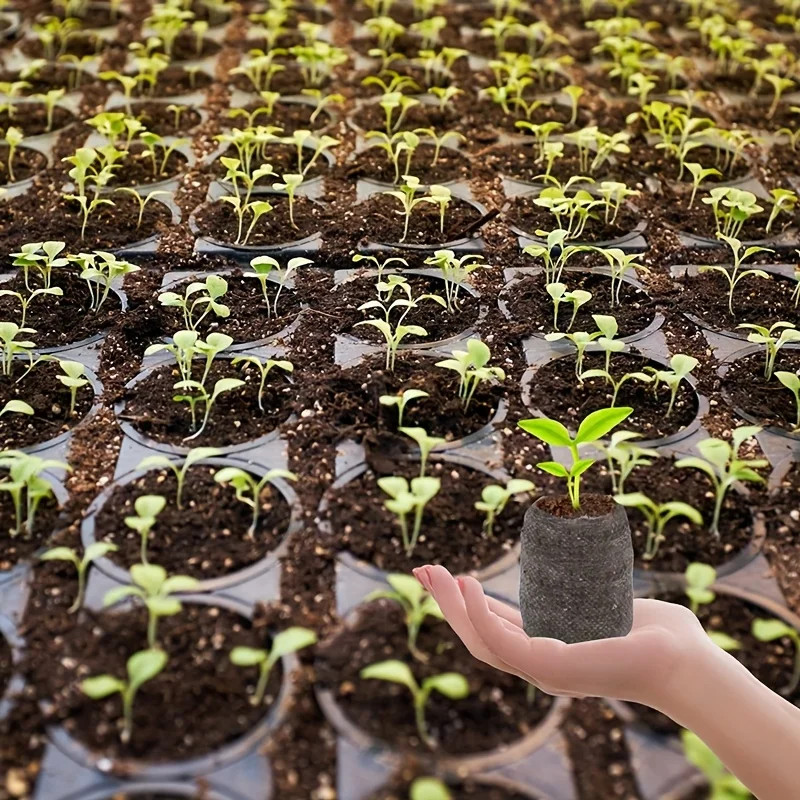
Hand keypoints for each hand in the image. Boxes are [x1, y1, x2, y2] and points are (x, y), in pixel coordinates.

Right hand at [414, 565, 716, 707]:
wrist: (686, 661)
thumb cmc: (656, 635)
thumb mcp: (604, 603)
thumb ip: (586, 588)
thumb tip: (582, 554)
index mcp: (546, 648)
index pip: (493, 626)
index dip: (463, 602)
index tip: (442, 573)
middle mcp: (537, 664)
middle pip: (476, 635)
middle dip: (445, 604)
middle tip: (422, 570)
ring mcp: (542, 669)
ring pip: (479, 641)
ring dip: (452, 608)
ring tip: (435, 575)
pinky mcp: (551, 666)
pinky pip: (501, 642)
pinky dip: (478, 615)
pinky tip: (467, 585)